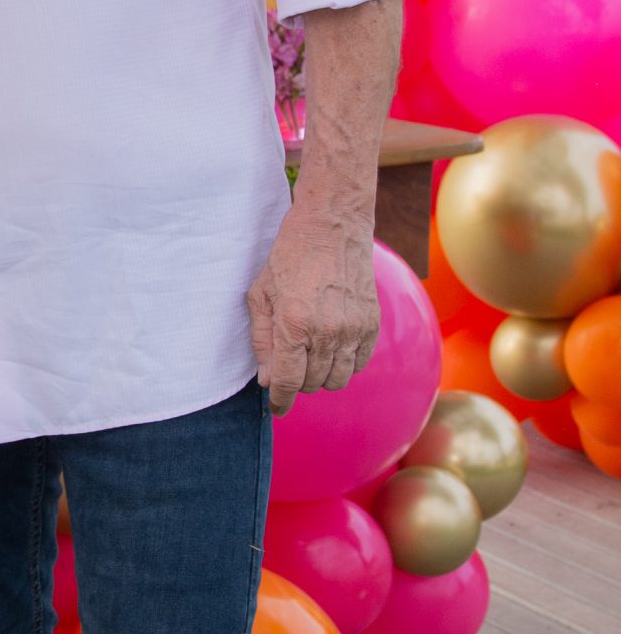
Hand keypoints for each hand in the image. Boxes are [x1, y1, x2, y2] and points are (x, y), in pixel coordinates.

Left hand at [247, 200, 379, 415]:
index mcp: (294, 324)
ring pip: (338, 379)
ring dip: (321, 376)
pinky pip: (360, 363)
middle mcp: (327, 331)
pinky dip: (344, 364)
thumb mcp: (261, 295)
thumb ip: (263, 341)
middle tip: (289, 365)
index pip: (288, 381)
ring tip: (310, 356)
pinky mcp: (372, 323)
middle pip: (312, 383)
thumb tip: (269, 380)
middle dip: (296, 382)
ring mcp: (354, 328)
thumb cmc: (289, 257)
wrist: (332, 226)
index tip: (276, 407)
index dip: (279, 400)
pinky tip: (331, 347)